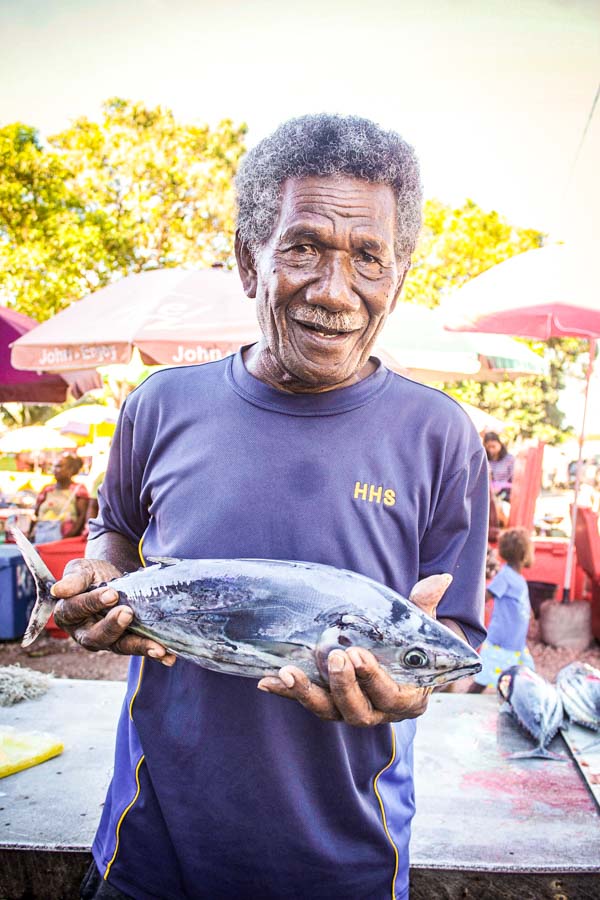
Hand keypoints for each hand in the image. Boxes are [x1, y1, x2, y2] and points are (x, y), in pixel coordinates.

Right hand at [52, 558, 175, 665]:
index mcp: (68, 614)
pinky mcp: (127, 640)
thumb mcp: (81, 569)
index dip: (92, 602)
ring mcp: (107, 640)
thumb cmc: (92, 574)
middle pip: (97, 636)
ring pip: (121, 646)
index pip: (76, 609)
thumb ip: (73, 579)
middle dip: (113, 627)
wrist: (111, 577)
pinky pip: (139, 648)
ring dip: (140, 647)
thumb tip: (59, 590)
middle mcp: (85, 632)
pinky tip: (169, 656)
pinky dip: (155, 653)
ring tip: (158, 649)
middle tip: (128, 613)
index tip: (110, 593)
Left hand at [257, 573, 451, 725]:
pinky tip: (268, 680)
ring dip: (306, 693)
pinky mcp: (327, 704)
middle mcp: (378, 712)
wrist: (396, 664)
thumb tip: (441, 578)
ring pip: (328, 711)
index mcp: (407, 698)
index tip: (358, 654)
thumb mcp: (421, 627)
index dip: (372, 678)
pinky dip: (287, 692)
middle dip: (342, 685)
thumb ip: (425, 606)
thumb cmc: (410, 645)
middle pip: (358, 710)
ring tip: (287, 673)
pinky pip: (306, 701)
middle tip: (332, 657)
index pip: (390, 695)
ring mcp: (350, 711)